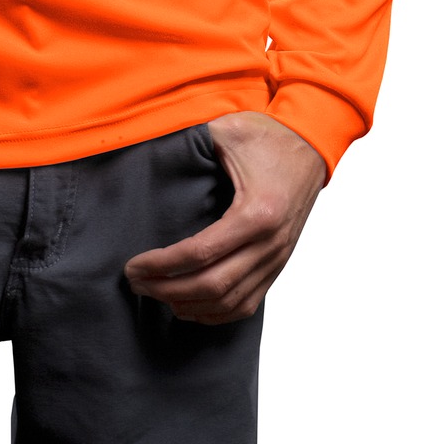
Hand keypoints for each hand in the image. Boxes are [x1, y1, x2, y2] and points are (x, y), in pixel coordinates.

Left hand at [123, 113, 326, 323]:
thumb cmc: (270, 136)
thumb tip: (151, 147)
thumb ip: (192, 139)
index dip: (162, 265)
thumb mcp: (229, 130)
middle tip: (136, 284)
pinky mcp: (278, 264)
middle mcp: (270, 244)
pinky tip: (188, 306)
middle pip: (213, 286)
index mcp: (257, 213)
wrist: (311, 145)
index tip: (133, 266)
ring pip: (230, 302)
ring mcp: (277, 258)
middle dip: (167, 290)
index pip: (200, 253)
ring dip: (188, 305)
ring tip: (155, 295)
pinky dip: (215, 313)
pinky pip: (247, 303)